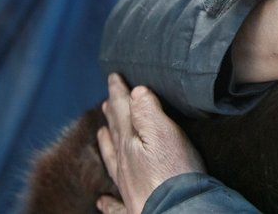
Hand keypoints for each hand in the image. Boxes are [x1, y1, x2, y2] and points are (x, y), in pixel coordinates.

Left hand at [96, 74, 205, 213]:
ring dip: (106, 144)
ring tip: (101, 133)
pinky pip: (114, 203)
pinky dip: (107, 201)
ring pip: (112, 161)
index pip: (121, 110)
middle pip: (115, 133)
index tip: (113, 76)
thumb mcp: (164, 133)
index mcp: (130, 142)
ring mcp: (127, 187)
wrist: (176, 212)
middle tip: (107, 101)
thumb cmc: (173, 173)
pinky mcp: (134, 208)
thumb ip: (148, 111)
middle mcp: (124, 164)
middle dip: (112, 114)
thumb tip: (135, 91)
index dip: (118, 91)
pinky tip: (101, 200)